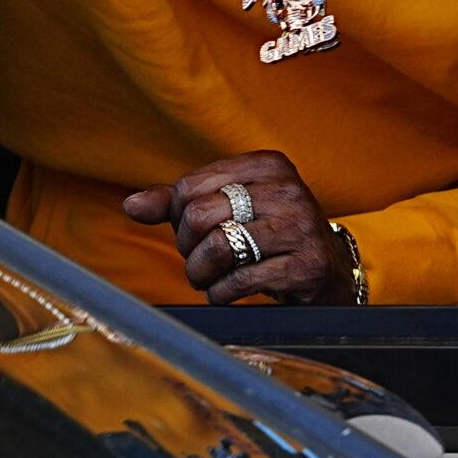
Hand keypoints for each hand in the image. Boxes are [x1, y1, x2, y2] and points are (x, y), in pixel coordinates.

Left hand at [121, 150, 343, 304]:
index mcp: (267, 164)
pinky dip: (221, 292)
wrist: (326, 272)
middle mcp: (288, 189)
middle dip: (187, 246)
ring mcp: (302, 226)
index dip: (176, 216)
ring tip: (206, 278)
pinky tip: (226, 292)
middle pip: (200, 215)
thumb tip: (131, 205)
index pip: (190, 185)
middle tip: (196, 260)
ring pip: (219, 246)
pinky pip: (241, 279)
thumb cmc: (266, 235)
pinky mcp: (308, 266)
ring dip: (200, 272)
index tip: (190, 232)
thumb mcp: (225, 209)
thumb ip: (176, 203)